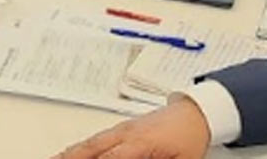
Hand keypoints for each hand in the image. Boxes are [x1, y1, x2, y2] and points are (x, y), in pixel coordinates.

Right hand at [54, 97, 211, 158]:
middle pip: (92, 148)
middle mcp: (127, 133)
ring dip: (70, 153)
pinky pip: (95, 138)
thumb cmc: (189, 137)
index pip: (110, 158)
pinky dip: (79, 147)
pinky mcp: (122, 128)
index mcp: (140, 142)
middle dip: (71, 158)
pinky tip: (70, 153)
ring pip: (90, 142)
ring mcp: (122, 129)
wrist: (196, 112)